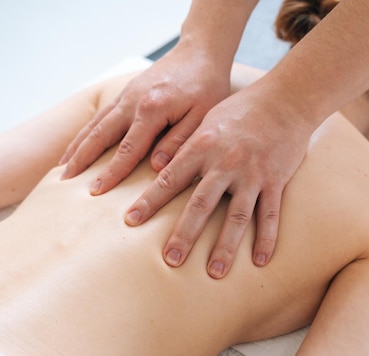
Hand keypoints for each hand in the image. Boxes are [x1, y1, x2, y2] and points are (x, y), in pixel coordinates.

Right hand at [60, 40, 229, 182]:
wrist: (200, 52)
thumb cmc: (207, 86)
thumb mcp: (201, 116)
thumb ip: (178, 141)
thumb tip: (156, 167)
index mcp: (152, 109)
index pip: (128, 149)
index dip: (112, 172)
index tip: (96, 191)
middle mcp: (132, 101)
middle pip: (100, 135)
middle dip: (81, 160)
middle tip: (64, 182)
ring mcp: (126, 95)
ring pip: (95, 124)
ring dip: (77, 146)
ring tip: (62, 168)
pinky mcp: (126, 93)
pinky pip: (101, 116)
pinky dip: (86, 132)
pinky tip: (78, 145)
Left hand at [123, 85, 314, 277]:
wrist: (286, 99)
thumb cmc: (243, 108)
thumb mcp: (208, 120)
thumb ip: (188, 146)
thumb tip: (162, 167)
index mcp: (203, 146)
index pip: (170, 179)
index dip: (149, 201)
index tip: (131, 221)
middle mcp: (225, 163)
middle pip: (201, 205)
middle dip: (184, 234)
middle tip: (170, 260)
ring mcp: (253, 174)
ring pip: (236, 216)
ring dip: (224, 246)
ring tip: (214, 272)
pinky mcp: (276, 181)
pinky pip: (270, 214)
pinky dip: (266, 238)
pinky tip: (260, 260)